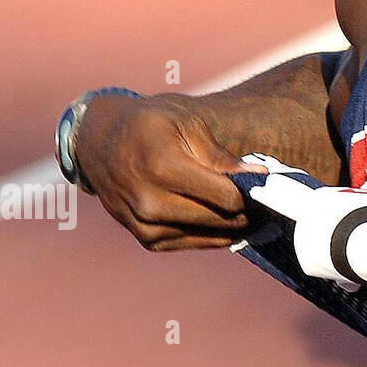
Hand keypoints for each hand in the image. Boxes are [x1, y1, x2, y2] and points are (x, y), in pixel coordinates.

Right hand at [75, 94, 265, 250]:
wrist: (99, 142)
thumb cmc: (150, 125)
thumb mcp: (187, 124)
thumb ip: (222, 156)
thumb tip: (259, 176)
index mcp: (163, 167)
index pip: (226, 197)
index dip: (252, 192)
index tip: (267, 183)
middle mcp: (150, 201)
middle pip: (219, 218)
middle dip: (248, 209)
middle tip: (266, 198)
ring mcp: (144, 224)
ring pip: (208, 234)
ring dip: (233, 224)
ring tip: (251, 207)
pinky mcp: (145, 238)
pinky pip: (190, 242)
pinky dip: (212, 233)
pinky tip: (226, 219)